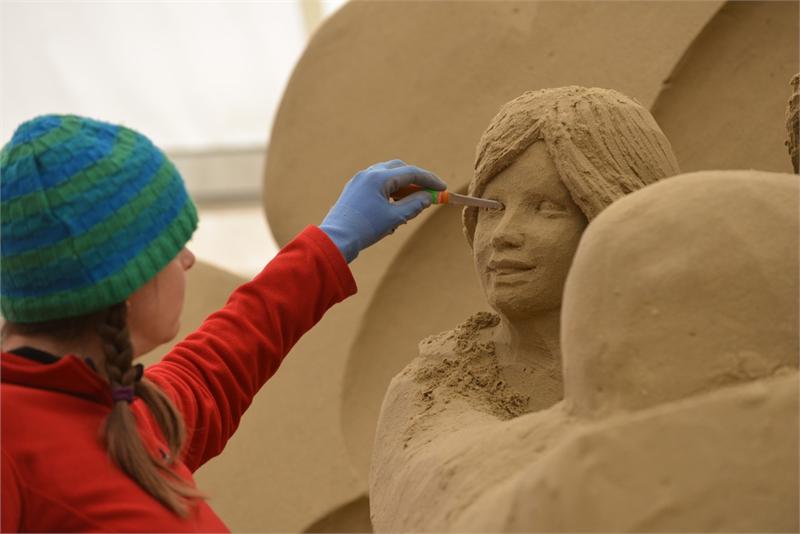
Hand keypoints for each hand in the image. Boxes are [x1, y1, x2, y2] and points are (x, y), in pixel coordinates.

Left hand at [320, 160, 446, 261]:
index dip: (430, 180)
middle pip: (399, 169)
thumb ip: (415, 205)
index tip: (443, 188)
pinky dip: (389, 191)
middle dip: (416, 180)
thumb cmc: (365, 229)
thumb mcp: (395, 218)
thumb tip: (428, 197)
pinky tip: (392, 209)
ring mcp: (359, 180)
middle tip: (428, 193)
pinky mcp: (353, 189)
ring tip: (409, 205)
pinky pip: (376, 184)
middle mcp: (368, 174)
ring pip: (387, 176)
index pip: (411, 173)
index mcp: (379, 177)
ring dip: (402, 187)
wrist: (335, 239)